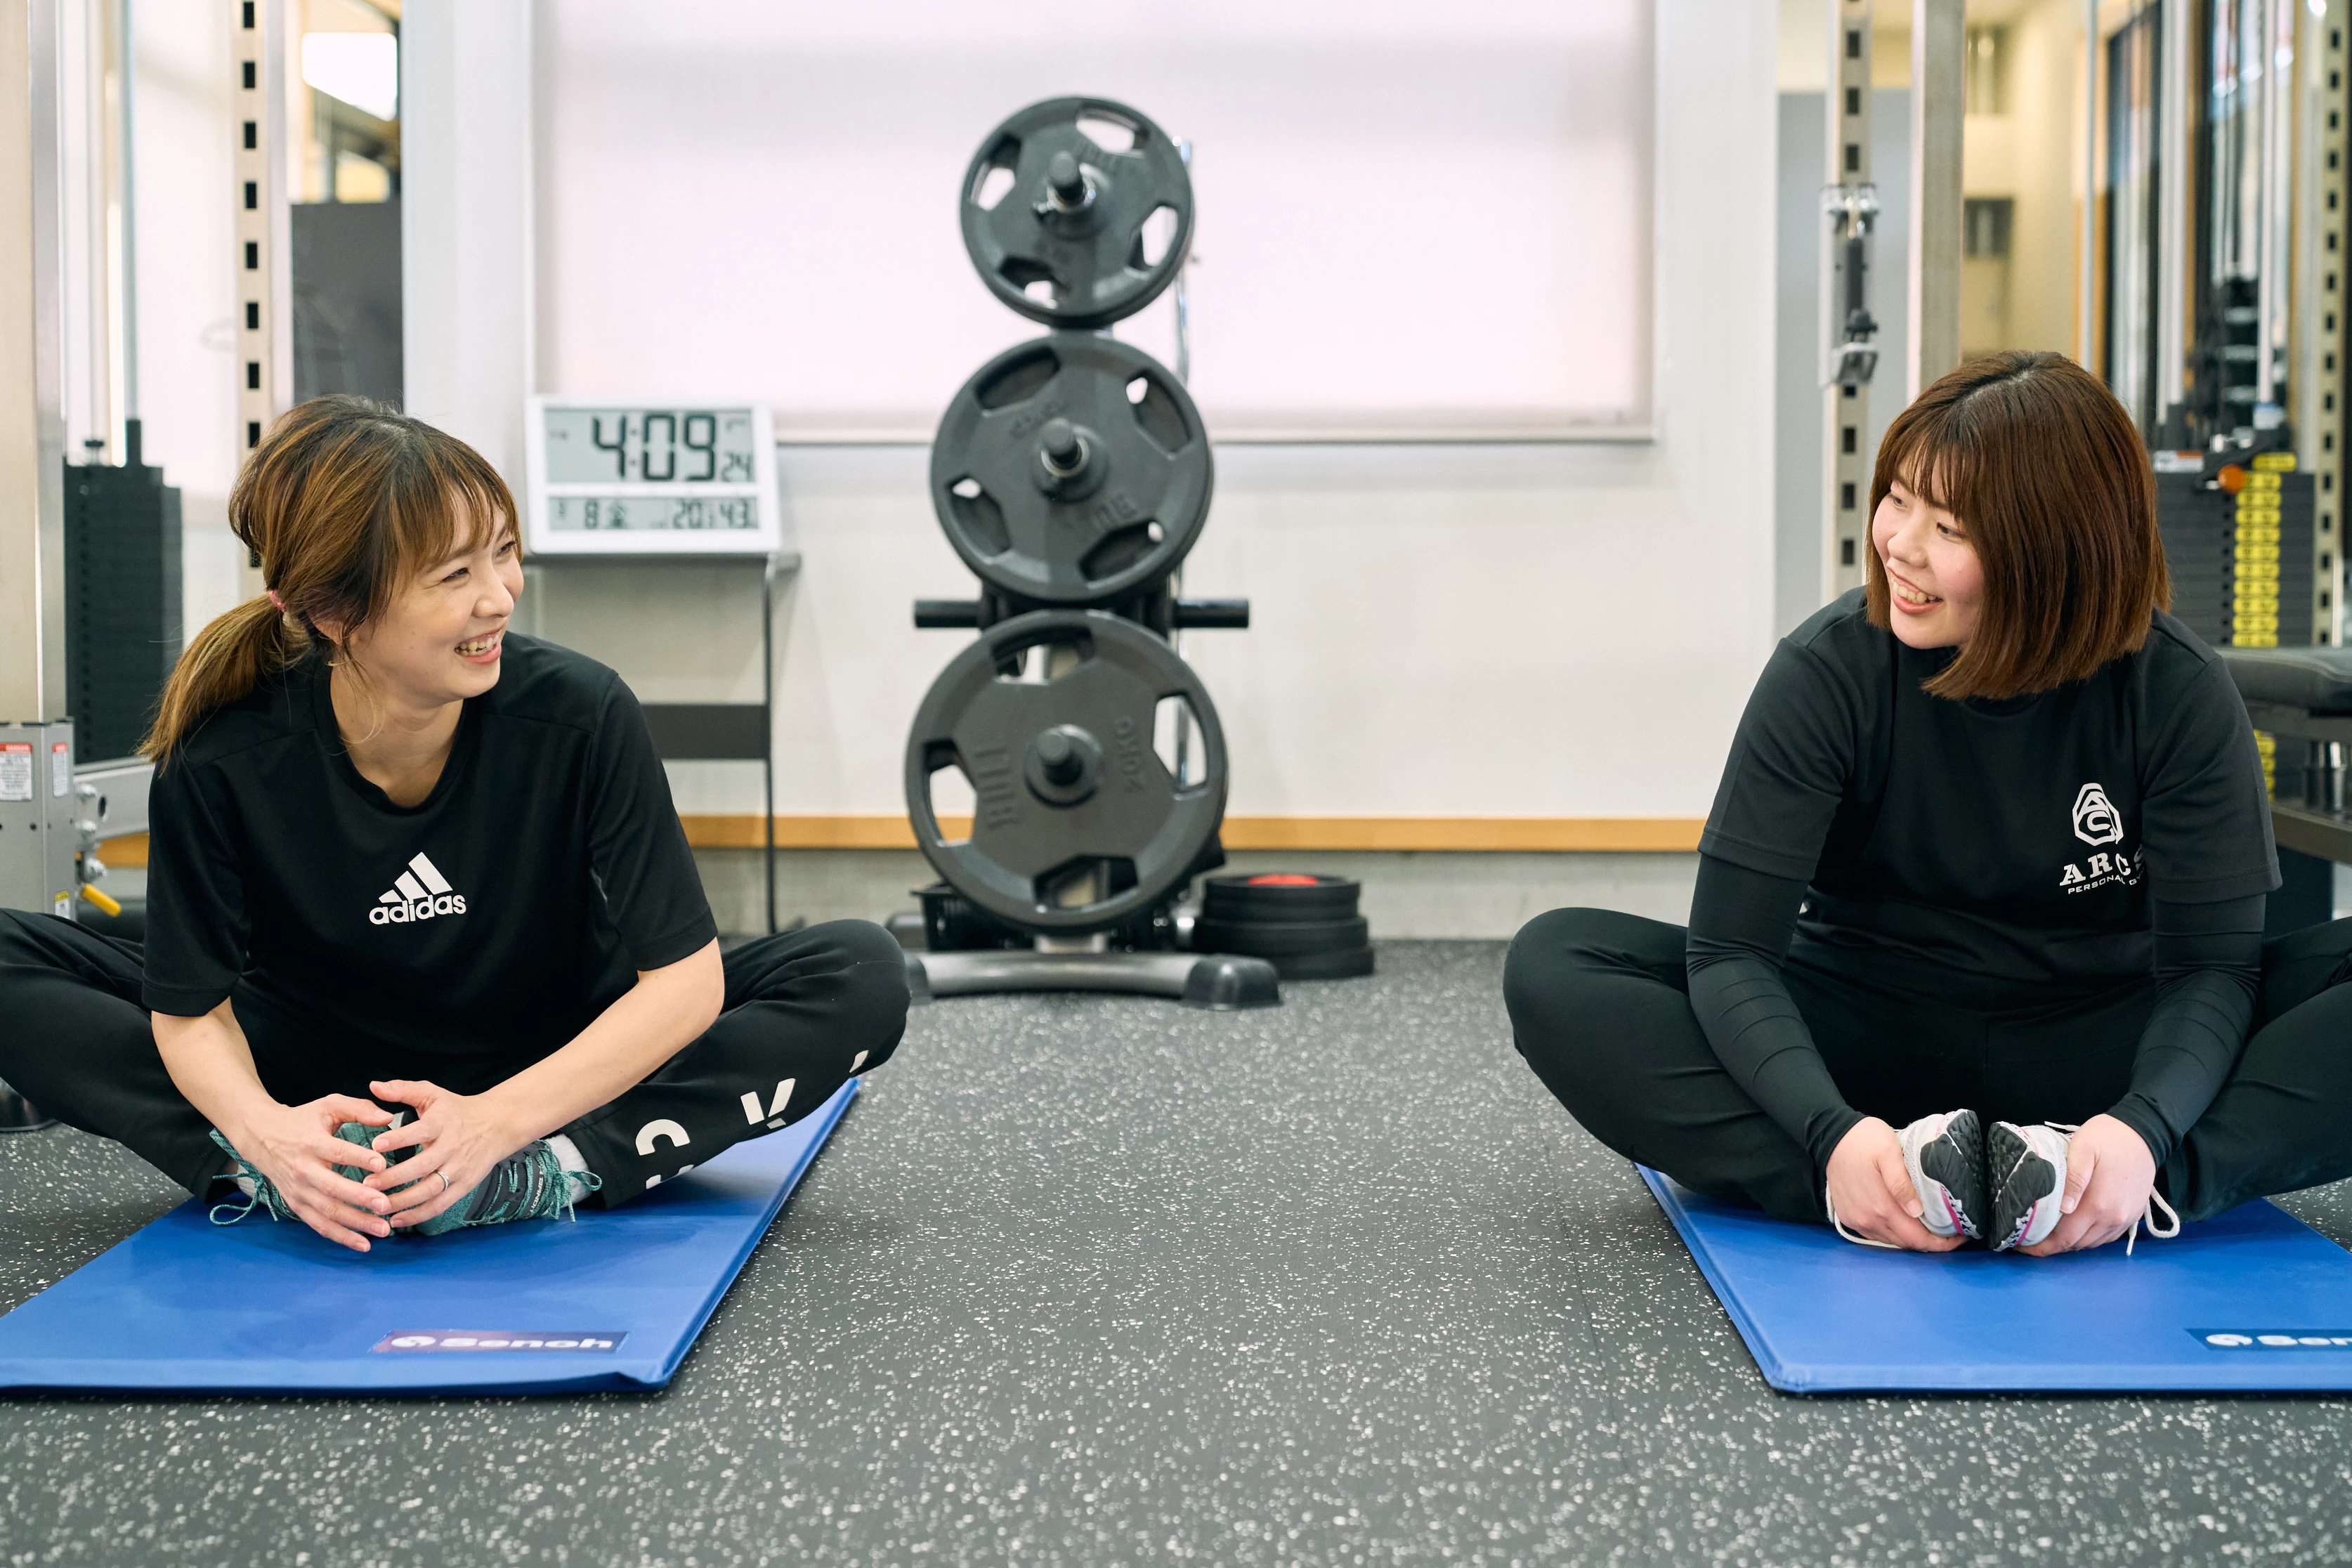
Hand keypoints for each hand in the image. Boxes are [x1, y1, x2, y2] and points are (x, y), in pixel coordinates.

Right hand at [223, 1095, 398, 1252]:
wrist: (262, 1137)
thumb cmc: (303, 1120)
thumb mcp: (328, 1105)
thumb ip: (359, 1108)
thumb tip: (389, 1117)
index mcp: (312, 1142)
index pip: (337, 1152)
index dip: (359, 1158)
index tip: (383, 1165)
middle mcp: (303, 1169)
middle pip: (332, 1188)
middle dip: (359, 1198)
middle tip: (386, 1205)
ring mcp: (298, 1191)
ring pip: (327, 1211)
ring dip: (355, 1223)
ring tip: (383, 1230)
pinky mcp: (296, 1205)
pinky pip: (319, 1225)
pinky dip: (340, 1236)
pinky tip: (363, 1244)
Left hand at [363, 1079, 531, 1228]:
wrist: (497, 1125)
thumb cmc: (456, 1109)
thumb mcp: (432, 1093)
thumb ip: (402, 1089)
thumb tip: (373, 1086)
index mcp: (442, 1124)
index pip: (420, 1132)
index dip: (398, 1140)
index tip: (375, 1146)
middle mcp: (452, 1148)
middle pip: (422, 1167)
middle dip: (393, 1178)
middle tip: (366, 1185)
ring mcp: (459, 1169)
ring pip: (429, 1190)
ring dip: (402, 1201)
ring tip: (377, 1207)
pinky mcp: (464, 1186)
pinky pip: (439, 1205)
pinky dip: (418, 1215)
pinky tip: (396, 1220)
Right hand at [1824, 1116, 1964, 1251]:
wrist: (1830, 1136)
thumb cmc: (1864, 1140)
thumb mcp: (1889, 1152)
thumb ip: (1902, 1183)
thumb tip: (1917, 1211)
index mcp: (1881, 1208)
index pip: (1918, 1239)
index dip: (1942, 1244)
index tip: (1961, 1236)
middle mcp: (1868, 1220)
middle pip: (1907, 1244)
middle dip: (1932, 1242)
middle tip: (1951, 1231)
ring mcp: (1857, 1221)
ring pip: (1892, 1241)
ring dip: (1912, 1238)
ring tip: (1931, 1226)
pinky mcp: (1849, 1218)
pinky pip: (1877, 1235)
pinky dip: (1895, 1233)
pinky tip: (1905, 1221)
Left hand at [2015, 1113, 2156, 1256]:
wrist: (2144, 1133)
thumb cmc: (2108, 1137)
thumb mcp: (2082, 1149)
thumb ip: (2072, 1180)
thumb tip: (2062, 1209)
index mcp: (2097, 1204)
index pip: (2064, 1238)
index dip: (2042, 1247)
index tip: (2021, 1247)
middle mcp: (2113, 1218)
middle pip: (2077, 1244)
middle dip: (2052, 1246)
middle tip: (2030, 1238)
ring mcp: (2125, 1219)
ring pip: (2092, 1243)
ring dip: (2071, 1242)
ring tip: (2050, 1233)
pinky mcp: (2133, 1215)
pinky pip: (2107, 1236)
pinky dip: (2089, 1237)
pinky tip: (2076, 1227)